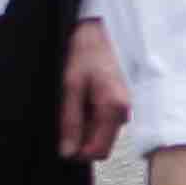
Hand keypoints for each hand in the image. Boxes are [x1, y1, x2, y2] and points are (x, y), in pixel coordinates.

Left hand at [60, 20, 131, 160]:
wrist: (97, 32)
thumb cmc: (85, 53)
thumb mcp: (70, 87)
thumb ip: (70, 121)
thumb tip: (68, 151)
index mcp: (114, 108)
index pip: (99, 151)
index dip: (78, 152)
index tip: (61, 143)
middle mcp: (124, 112)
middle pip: (100, 144)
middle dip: (80, 138)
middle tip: (63, 116)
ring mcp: (123, 108)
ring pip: (100, 134)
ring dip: (83, 126)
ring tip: (72, 101)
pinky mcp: (119, 104)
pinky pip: (102, 122)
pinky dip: (88, 117)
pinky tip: (80, 98)